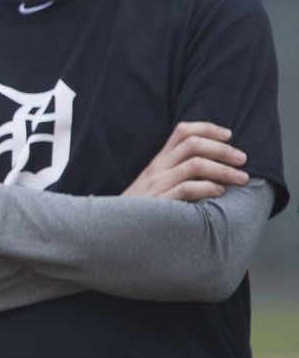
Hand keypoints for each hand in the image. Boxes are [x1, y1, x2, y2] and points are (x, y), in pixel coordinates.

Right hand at [122, 121, 248, 201]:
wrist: (115, 230)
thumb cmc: (144, 209)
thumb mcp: (157, 183)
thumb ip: (179, 171)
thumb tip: (214, 163)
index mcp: (159, 161)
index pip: (182, 131)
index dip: (207, 128)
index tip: (228, 135)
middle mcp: (158, 168)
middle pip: (192, 144)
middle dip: (223, 149)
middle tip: (242, 160)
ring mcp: (157, 184)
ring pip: (194, 165)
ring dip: (223, 170)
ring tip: (241, 178)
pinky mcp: (159, 203)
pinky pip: (186, 189)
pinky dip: (208, 188)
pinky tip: (220, 192)